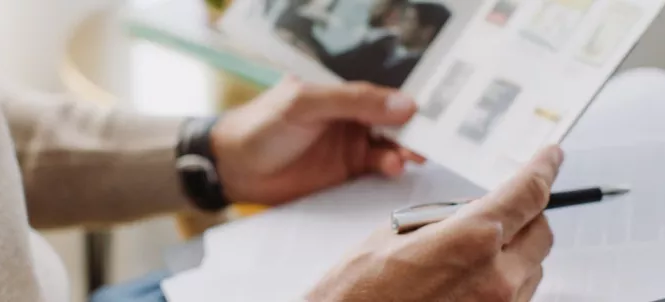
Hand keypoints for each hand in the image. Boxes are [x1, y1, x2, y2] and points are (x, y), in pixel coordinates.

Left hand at [211, 78, 423, 205]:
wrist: (233, 168)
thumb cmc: (262, 126)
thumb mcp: (305, 104)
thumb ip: (353, 101)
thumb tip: (403, 104)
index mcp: (341, 95)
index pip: (382, 96)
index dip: (406, 104)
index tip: (431, 114)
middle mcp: (349, 119)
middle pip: (391, 123)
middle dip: (412, 131)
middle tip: (428, 141)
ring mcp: (348, 147)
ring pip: (388, 147)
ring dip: (402, 151)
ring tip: (408, 157)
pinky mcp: (344, 175)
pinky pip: (375, 171)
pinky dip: (388, 170)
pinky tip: (392, 169)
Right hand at [307, 146, 563, 301]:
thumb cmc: (359, 292)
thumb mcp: (396, 233)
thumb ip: (447, 218)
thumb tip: (472, 212)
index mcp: (471, 240)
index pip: (527, 193)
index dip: (543, 168)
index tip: (550, 156)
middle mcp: (495, 277)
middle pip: (541, 231)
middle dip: (527, 214)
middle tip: (501, 209)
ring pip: (533, 267)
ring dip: (515, 251)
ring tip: (471, 252)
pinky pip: (518, 295)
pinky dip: (505, 278)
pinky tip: (470, 277)